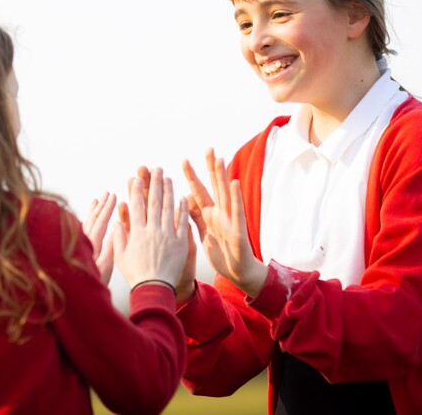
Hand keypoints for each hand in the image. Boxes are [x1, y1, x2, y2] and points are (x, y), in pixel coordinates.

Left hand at [82, 191, 116, 284]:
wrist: (71, 296)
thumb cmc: (91, 285)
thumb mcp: (104, 269)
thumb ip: (109, 249)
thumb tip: (114, 230)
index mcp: (90, 246)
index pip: (100, 222)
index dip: (108, 208)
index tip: (114, 196)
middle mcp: (81, 242)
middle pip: (92, 219)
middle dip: (101, 205)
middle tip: (107, 192)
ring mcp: (75, 245)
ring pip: (85, 222)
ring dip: (92, 211)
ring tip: (97, 199)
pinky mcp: (73, 249)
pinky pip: (80, 229)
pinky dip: (85, 220)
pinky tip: (86, 218)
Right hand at [113, 168, 189, 288]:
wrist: (154, 289)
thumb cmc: (135, 274)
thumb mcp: (120, 256)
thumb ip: (119, 237)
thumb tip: (118, 221)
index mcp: (137, 233)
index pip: (136, 206)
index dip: (136, 190)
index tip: (136, 178)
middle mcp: (152, 231)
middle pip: (154, 202)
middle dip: (154, 183)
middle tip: (156, 169)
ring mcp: (167, 236)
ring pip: (169, 208)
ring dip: (169, 191)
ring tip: (169, 177)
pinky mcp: (180, 243)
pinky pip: (182, 223)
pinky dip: (183, 209)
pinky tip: (184, 197)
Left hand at [183, 148, 266, 296]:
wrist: (237, 273)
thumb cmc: (222, 253)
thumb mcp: (204, 232)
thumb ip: (196, 215)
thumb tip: (185, 198)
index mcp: (210, 214)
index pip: (199, 191)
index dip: (192, 176)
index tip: (184, 160)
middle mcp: (221, 213)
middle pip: (214, 187)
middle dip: (211, 168)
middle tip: (208, 149)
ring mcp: (230, 221)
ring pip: (226, 195)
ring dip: (223, 177)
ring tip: (220, 159)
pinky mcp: (238, 231)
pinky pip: (237, 213)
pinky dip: (235, 198)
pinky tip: (234, 184)